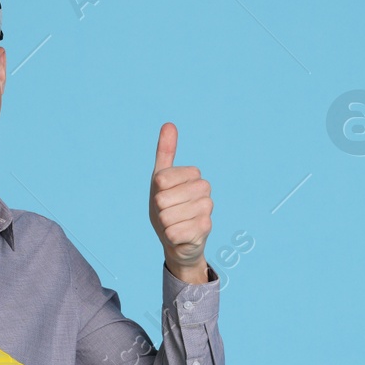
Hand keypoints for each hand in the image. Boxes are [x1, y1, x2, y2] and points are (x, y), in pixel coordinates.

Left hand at [148, 122, 211, 282]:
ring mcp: (207, 209)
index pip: (161, 179)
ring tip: (174, 224)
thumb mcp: (161, 179)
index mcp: (193, 174)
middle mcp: (204, 189)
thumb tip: (169, 124)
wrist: (177, 240)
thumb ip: (165, 152)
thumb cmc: (168, 207)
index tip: (165, 196)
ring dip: (165, 224)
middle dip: (160, 210)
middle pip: (163, 199)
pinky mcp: (205, 229)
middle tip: (169, 213)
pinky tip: (180, 236)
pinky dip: (171, 237)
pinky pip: (174, 232)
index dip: (157, 191)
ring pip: (167, 216)